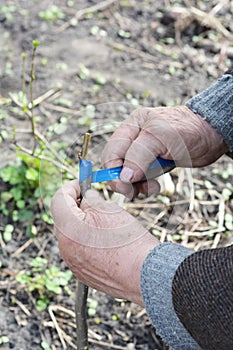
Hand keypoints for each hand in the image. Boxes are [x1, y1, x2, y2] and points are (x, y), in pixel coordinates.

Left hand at [51, 180, 158, 305]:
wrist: (144, 274)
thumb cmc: (129, 241)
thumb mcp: (108, 209)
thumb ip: (91, 199)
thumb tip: (86, 198)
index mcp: (68, 229)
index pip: (58, 200)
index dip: (69, 188)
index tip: (80, 184)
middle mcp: (66, 248)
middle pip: (63, 219)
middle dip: (75, 206)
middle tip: (91, 199)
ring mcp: (73, 263)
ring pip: (71, 235)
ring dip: (82, 224)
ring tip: (103, 220)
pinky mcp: (83, 273)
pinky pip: (79, 251)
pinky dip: (87, 241)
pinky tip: (106, 239)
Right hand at [102, 106, 227, 195]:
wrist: (210, 135)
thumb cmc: (188, 130)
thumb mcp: (161, 138)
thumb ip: (139, 155)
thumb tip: (123, 177)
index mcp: (131, 126)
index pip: (112, 151)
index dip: (113, 170)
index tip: (124, 186)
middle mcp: (134, 139)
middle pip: (116, 164)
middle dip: (124, 180)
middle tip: (134, 192)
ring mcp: (143, 152)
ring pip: (128, 174)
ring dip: (136, 185)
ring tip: (152, 188)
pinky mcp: (152, 163)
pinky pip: (141, 178)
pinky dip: (145, 185)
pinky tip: (155, 185)